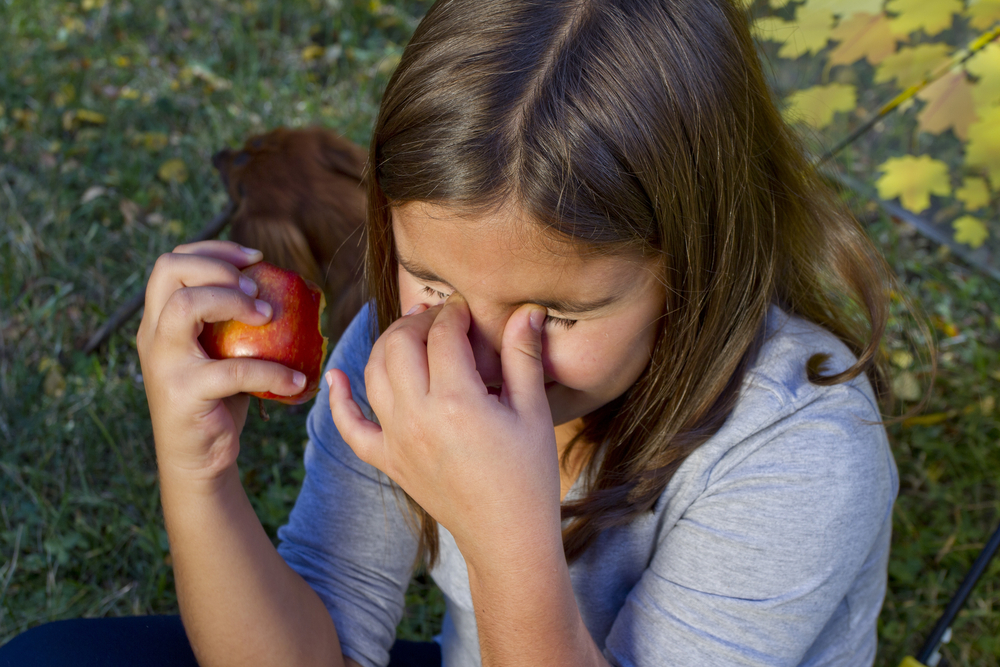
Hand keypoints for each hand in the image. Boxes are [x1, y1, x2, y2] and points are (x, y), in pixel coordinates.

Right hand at [136, 241, 306, 480]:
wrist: (198, 460)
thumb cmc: (218, 401)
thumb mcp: (222, 354)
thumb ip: (235, 324)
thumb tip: (286, 290)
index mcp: (159, 320)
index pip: (171, 263)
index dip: (214, 249)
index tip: (255, 258)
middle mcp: (153, 336)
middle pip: (168, 270)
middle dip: (219, 267)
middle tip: (257, 290)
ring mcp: (164, 363)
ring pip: (185, 306)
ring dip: (233, 302)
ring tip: (269, 316)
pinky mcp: (183, 394)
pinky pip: (231, 371)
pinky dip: (271, 372)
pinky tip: (298, 381)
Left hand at [328, 295, 561, 560]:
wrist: (507, 536)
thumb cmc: (529, 474)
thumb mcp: (533, 411)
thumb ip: (523, 355)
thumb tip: (526, 309)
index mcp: (457, 402)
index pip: (442, 334)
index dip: (454, 312)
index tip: (467, 307)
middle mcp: (417, 417)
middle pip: (399, 344)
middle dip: (418, 321)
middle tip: (441, 317)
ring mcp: (396, 440)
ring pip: (373, 373)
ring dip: (387, 344)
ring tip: (411, 334)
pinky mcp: (388, 461)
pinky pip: (350, 427)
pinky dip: (338, 400)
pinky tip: (335, 376)